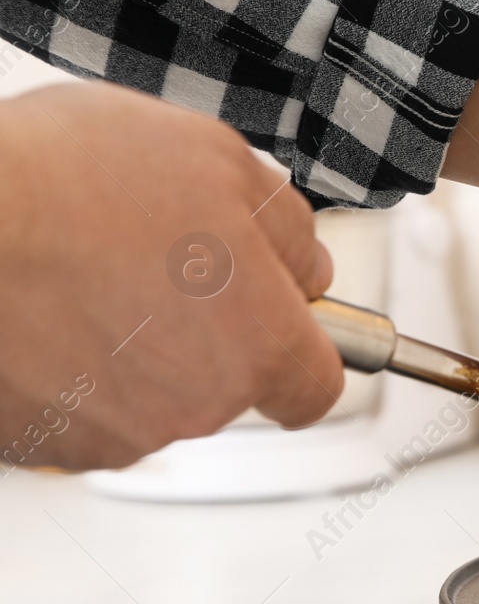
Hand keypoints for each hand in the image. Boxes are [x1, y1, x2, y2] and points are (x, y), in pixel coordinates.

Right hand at [0, 83, 340, 470]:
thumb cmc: (60, 183)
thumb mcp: (212, 159)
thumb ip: (283, 225)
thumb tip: (307, 266)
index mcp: (258, 343)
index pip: (313, 387)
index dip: (297, 350)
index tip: (278, 326)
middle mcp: (197, 405)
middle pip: (224, 383)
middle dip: (198, 331)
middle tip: (145, 263)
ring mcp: (117, 433)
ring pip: (146, 398)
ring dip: (126, 349)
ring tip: (79, 277)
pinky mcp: (45, 444)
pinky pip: (75, 411)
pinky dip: (64, 371)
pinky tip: (40, 311)